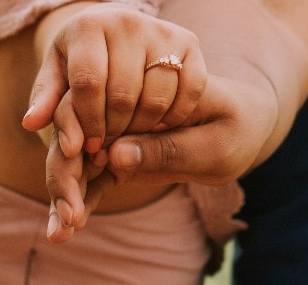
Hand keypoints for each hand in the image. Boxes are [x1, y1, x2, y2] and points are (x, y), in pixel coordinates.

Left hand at [22, 4, 207, 155]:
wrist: (118, 28)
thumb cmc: (82, 58)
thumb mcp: (58, 74)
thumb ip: (46, 99)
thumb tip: (32, 123)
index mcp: (89, 25)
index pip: (88, 83)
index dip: (87, 122)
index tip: (87, 145)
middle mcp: (128, 21)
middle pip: (124, 95)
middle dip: (114, 130)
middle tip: (109, 146)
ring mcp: (162, 30)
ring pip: (157, 97)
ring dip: (143, 128)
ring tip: (129, 136)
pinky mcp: (189, 41)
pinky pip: (188, 91)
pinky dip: (174, 116)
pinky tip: (156, 123)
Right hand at [44, 74, 272, 240]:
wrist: (245, 124)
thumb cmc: (237, 128)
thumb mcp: (215, 145)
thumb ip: (169, 149)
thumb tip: (115, 155)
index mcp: (144, 77)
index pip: (92, 97)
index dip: (76, 130)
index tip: (80, 168)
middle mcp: (123, 96)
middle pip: (72, 126)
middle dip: (62, 171)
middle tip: (67, 216)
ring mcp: (117, 124)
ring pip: (73, 153)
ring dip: (64, 190)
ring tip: (63, 230)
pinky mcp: (118, 150)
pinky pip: (88, 174)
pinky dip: (78, 198)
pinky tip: (69, 227)